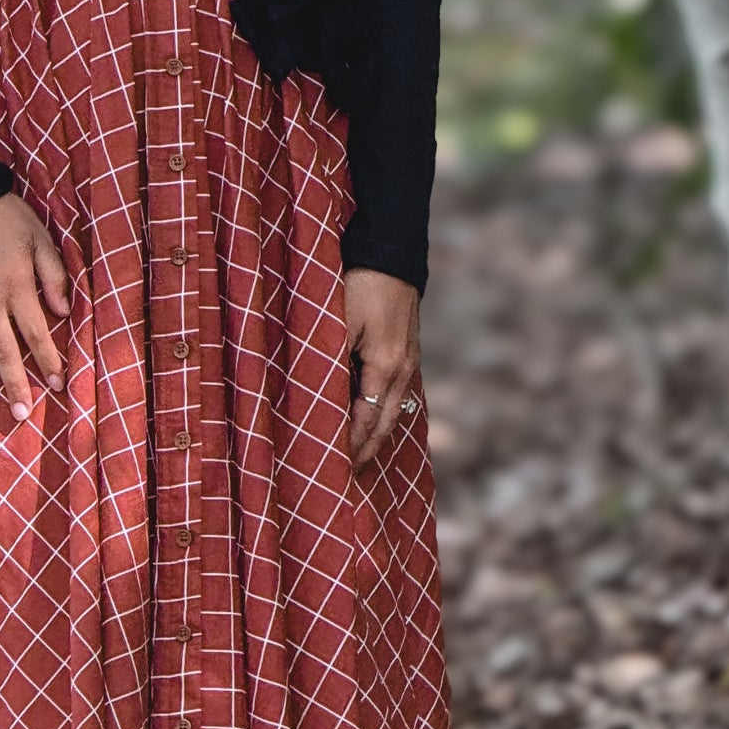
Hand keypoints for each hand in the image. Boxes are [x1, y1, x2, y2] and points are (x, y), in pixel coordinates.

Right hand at [0, 193, 71, 422]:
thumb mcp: (40, 237)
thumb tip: (63, 312)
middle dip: (14, 384)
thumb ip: (54, 275)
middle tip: (21, 415)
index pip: (36, 332)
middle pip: (3, 349)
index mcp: (17, 284)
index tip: (59, 385)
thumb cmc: (6, 215)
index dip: (48, 361)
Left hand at [345, 266, 420, 470]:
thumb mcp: (339, 323)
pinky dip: (385, 413)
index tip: (334, 466)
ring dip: (378, 435)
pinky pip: (398, 394)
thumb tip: (319, 401)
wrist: (392, 254)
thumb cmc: (360, 284)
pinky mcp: (408, 351)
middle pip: (385, 422)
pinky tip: (375, 419)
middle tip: (349, 474)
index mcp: (385, 367)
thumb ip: (330, 362)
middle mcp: (402, 370)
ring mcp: (409, 361)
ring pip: (394, 410)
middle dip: (367, 449)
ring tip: (362, 456)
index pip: (365, 419)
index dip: (350, 444)